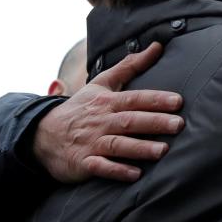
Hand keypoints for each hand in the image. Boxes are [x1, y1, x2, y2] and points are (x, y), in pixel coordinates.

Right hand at [32, 42, 183, 182]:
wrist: (43, 134)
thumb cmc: (81, 108)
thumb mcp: (102, 83)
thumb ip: (130, 66)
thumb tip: (157, 46)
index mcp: (107, 102)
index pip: (135, 99)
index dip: (156, 99)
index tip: (178, 101)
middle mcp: (101, 122)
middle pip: (130, 121)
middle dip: (154, 122)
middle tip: (179, 125)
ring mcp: (91, 143)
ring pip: (117, 145)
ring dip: (140, 148)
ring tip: (163, 150)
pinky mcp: (83, 162)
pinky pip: (101, 167)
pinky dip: (117, 171)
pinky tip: (135, 175)